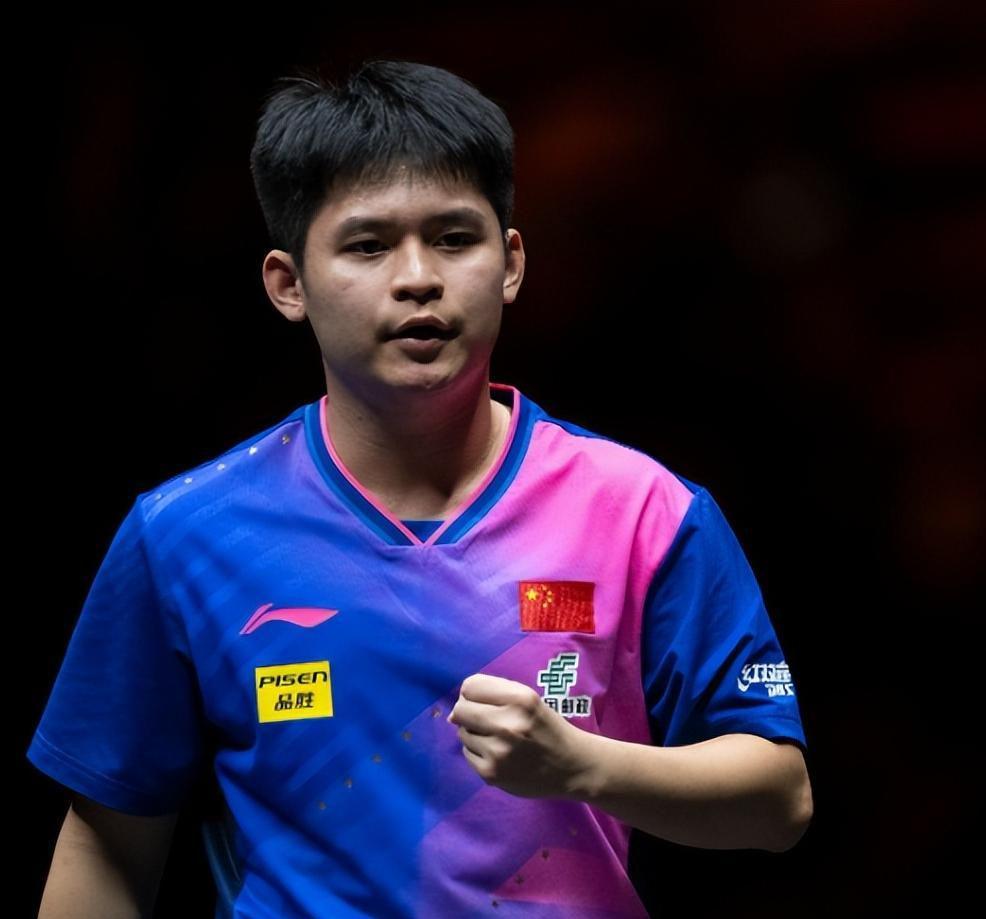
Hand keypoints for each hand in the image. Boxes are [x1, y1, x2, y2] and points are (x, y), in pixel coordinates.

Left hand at [446, 673, 592, 798]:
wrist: (571, 766)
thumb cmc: (547, 728)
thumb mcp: (528, 700)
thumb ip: (492, 695)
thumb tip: (452, 714)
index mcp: (520, 699)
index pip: (470, 686)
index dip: (473, 693)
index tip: (483, 701)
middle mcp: (508, 724)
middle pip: (461, 710)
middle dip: (468, 713)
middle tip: (486, 721)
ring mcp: (498, 751)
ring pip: (463, 733)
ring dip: (475, 734)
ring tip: (498, 739)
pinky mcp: (491, 773)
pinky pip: (467, 754)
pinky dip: (478, 752)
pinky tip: (499, 755)